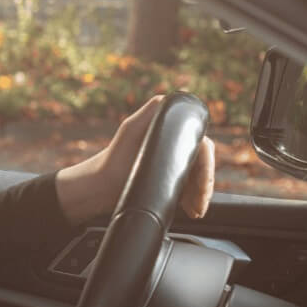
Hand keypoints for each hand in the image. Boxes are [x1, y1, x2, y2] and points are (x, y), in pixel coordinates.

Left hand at [55, 95, 215, 224]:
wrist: (101, 186)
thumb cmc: (115, 157)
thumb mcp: (132, 128)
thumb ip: (153, 110)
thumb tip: (177, 97)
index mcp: (172, 127)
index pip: (200, 143)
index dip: (205, 163)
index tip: (202, 182)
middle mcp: (176, 142)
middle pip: (203, 162)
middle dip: (204, 184)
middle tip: (199, 203)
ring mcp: (176, 161)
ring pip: (200, 177)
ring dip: (201, 195)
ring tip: (195, 209)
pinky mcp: (172, 179)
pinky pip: (191, 189)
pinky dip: (194, 200)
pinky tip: (192, 209)